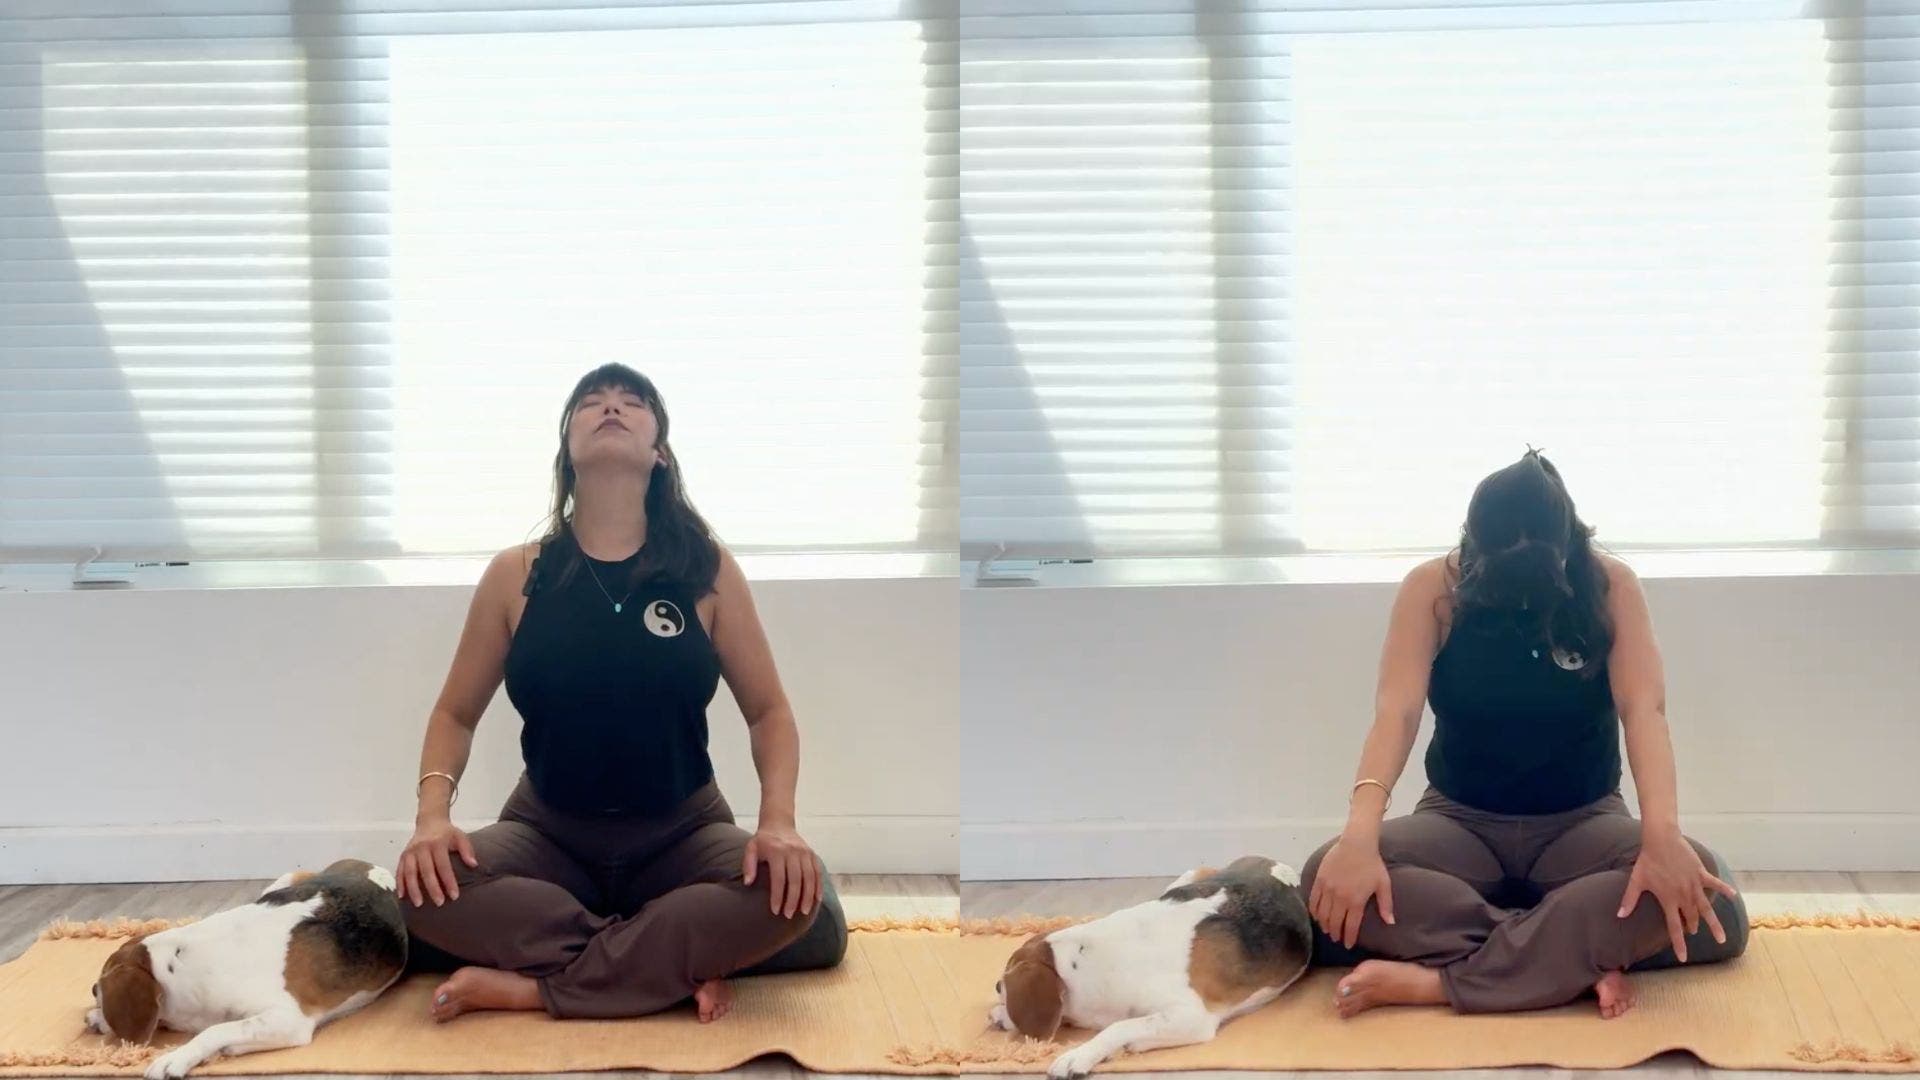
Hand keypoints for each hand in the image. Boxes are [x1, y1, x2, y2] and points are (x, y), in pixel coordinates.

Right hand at [396, 814, 477, 907]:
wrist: (429, 821)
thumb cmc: (447, 832)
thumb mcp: (460, 836)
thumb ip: (467, 850)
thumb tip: (474, 865)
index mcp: (437, 843)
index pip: (443, 866)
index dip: (449, 881)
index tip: (454, 895)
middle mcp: (422, 847)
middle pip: (426, 871)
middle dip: (432, 888)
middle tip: (439, 902)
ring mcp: (410, 851)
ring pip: (410, 872)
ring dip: (413, 889)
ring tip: (419, 903)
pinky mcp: (403, 855)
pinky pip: (400, 870)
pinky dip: (400, 883)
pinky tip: (402, 896)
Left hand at [743, 822, 820, 918]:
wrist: (779, 823)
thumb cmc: (762, 841)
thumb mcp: (751, 848)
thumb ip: (748, 865)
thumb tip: (748, 883)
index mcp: (777, 851)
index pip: (779, 879)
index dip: (778, 896)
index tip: (775, 911)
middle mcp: (793, 851)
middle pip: (795, 880)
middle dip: (793, 900)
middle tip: (788, 915)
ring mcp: (804, 852)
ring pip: (809, 877)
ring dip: (808, 896)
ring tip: (804, 912)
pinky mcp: (812, 854)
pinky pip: (817, 872)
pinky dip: (818, 886)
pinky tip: (817, 900)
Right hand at [1307, 836, 1395, 947]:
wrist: (1356, 843)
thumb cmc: (1372, 864)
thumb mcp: (1383, 884)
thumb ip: (1386, 905)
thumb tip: (1390, 923)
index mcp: (1356, 901)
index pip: (1351, 926)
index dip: (1349, 938)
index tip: (1348, 945)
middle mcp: (1339, 898)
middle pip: (1335, 922)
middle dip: (1335, 933)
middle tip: (1336, 939)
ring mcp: (1327, 890)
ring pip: (1323, 914)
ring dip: (1324, 925)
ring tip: (1326, 930)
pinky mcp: (1319, 881)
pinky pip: (1313, 900)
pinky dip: (1314, 911)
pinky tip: (1316, 916)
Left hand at [1618, 830, 1736, 961]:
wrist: (1661, 840)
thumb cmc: (1647, 860)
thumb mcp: (1636, 881)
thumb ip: (1629, 900)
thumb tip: (1619, 915)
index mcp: (1668, 900)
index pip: (1674, 928)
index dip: (1679, 944)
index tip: (1683, 958)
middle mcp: (1684, 896)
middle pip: (1691, 918)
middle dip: (1692, 927)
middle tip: (1692, 931)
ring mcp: (1694, 885)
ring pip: (1707, 908)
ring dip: (1714, 923)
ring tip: (1721, 938)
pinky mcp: (1701, 873)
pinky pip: (1715, 883)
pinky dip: (1724, 889)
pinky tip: (1734, 896)